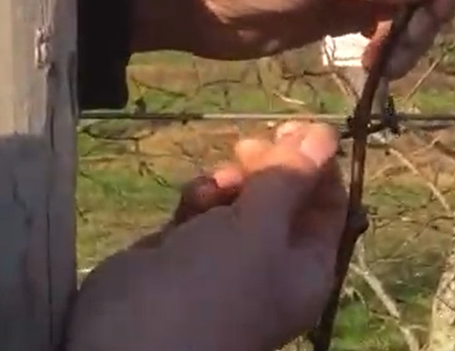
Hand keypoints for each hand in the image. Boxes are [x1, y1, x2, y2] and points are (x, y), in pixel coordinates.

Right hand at [64, 122, 346, 350]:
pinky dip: (200, 197)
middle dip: (270, 167)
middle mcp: (272, 264)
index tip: (295, 126)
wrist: (126, 341)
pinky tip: (192, 198)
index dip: (317, 163)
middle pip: (284, 198)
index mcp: (306, 267)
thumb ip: (289, 179)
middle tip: (248, 145)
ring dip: (231, 180)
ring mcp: (225, 259)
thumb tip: (327, 134)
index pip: (328, 204)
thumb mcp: (260, 229)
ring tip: (215, 184)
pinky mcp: (183, 252)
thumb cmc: (210, 286)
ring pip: (241, 199)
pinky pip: (203, 211)